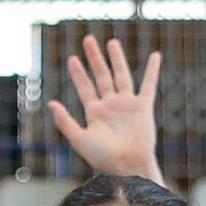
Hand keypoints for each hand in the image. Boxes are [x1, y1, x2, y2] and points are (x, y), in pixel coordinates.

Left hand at [46, 34, 162, 183]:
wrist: (127, 166)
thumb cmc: (102, 158)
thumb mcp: (79, 138)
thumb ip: (65, 121)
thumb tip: (51, 103)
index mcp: (94, 113)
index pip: (84, 87)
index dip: (78, 73)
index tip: (72, 58)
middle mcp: (110, 106)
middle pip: (101, 76)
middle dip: (94, 58)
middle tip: (88, 39)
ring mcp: (127, 105)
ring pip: (121, 75)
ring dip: (116, 58)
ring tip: (111, 42)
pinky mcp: (143, 107)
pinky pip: (148, 85)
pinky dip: (152, 71)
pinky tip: (155, 56)